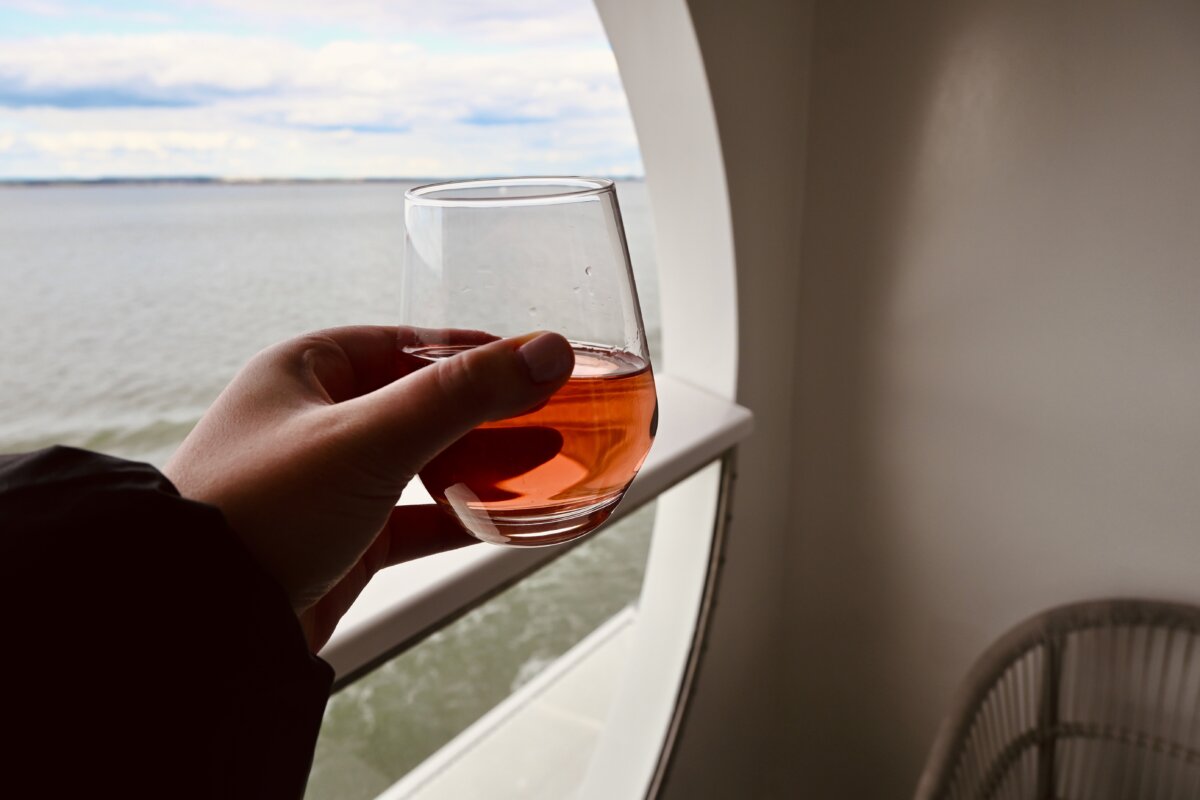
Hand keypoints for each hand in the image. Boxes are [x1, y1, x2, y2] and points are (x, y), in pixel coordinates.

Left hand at [164, 326, 573, 650]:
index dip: (476, 350)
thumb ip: (462, 395)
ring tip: (549, 462)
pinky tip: (511, 524)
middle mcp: (315, 421)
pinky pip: (416, 520)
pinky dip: (463, 519)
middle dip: (490, 411)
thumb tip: (548, 350)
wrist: (199, 624)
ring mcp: (328, 484)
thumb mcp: (369, 438)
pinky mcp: (341, 541)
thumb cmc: (260, 509)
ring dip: (484, 464)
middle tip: (554, 412)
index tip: (536, 360)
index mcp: (306, 370)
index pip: (408, 343)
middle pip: (423, 402)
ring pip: (424, 463)